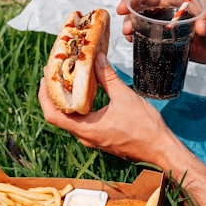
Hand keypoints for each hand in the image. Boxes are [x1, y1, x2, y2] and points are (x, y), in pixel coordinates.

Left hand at [39, 52, 180, 164]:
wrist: (160, 148)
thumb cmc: (145, 127)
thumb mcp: (125, 97)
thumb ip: (108, 77)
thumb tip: (96, 57)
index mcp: (87, 129)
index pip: (53, 115)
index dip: (44, 96)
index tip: (45, 78)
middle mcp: (85, 136)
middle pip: (59, 116)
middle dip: (53, 94)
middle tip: (54, 73)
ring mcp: (92, 138)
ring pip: (70, 118)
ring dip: (65, 100)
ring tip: (66, 79)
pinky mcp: (100, 137)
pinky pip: (81, 121)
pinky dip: (77, 106)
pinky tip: (83, 92)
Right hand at [118, 0, 205, 68]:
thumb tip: (201, 26)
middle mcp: (170, 1)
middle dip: (128, 1)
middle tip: (121, 12)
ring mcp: (165, 17)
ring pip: (140, 12)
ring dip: (129, 19)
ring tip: (127, 30)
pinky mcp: (163, 33)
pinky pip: (143, 28)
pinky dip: (134, 31)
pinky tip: (131, 38)